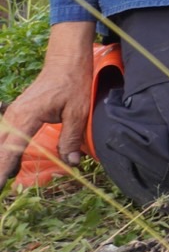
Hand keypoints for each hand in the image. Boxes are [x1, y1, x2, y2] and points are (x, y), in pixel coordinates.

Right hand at [0, 22, 95, 184]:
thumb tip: (70, 162)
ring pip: (0, 143)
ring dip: (2, 162)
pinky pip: (6, 137)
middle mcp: (14, 117)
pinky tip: (9, 167)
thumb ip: (71, 138)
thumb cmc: (72, 83)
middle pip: (0, 149)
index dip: (2, 170)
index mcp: (26, 117)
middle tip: (0, 190)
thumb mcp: (78, 111)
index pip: (10, 149)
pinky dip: (5, 152)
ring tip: (3, 182)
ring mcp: (13, 115)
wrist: (66, 61)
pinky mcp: (17, 115)